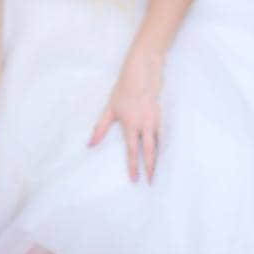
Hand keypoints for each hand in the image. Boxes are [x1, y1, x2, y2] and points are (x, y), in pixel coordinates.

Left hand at [87, 65, 162, 183]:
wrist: (142, 70)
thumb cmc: (124, 89)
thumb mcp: (110, 108)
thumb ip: (100, 128)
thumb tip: (90, 144)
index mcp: (131, 124)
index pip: (133, 150)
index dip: (134, 166)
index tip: (135, 179)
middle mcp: (145, 124)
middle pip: (150, 151)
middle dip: (151, 168)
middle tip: (151, 182)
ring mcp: (155, 120)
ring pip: (159, 144)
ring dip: (158, 159)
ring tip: (158, 172)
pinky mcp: (161, 115)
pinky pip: (163, 135)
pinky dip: (163, 146)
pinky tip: (162, 152)